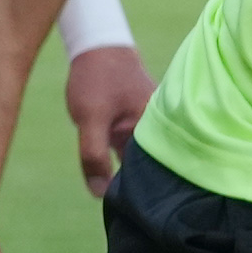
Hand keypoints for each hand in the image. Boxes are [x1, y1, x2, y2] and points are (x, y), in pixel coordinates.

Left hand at [61, 42, 151, 193]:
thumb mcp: (90, 118)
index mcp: (158, 126)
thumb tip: (99, 194)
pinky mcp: (139, 121)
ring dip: (128, 171)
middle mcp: (162, 126)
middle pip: (152, 166)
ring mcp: (150, 124)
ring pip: (141, 157)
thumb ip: (93, 155)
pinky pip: (135, 147)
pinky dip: (125, 158)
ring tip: (118, 193)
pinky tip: (113, 168)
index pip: (155, 170)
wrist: (97, 44)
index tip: (129, 208)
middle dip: (137, 184)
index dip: (141, 190)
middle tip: (122, 205)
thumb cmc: (97, 78)